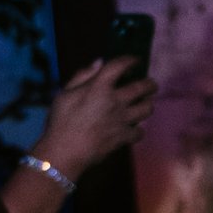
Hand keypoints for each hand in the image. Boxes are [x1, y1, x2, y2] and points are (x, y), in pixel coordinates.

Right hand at [34, 53, 155, 179]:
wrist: (64, 151)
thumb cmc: (61, 121)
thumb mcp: (65, 93)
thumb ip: (83, 76)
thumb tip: (99, 61)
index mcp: (99, 86)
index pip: (120, 66)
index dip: (130, 60)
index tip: (135, 60)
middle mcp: (115, 100)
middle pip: (142, 87)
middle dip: (150, 84)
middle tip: (151, 84)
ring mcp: (122, 120)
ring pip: (147, 109)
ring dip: (148, 104)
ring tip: (146, 104)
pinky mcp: (124, 137)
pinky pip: (140, 132)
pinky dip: (138, 130)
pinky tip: (134, 128)